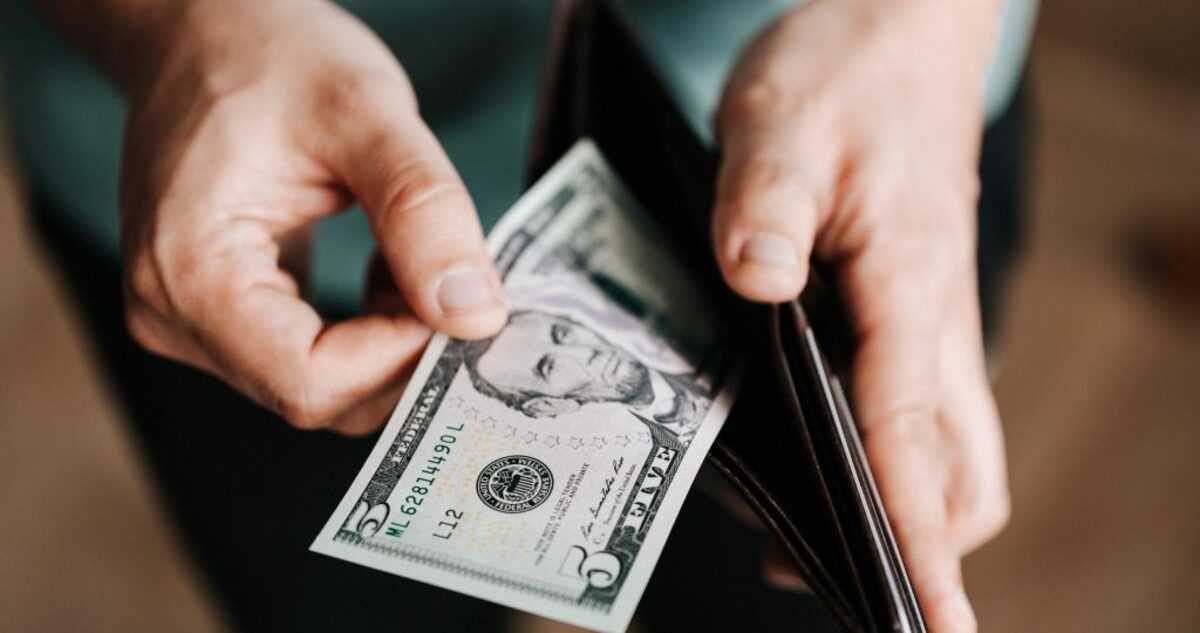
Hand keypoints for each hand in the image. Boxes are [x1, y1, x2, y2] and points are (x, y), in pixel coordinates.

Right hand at [118, 0, 506, 433]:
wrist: (205, 31)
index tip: (456, 299)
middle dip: (403, 351)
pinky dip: (368, 332)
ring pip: (320, 386)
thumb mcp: (366, 113)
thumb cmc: (270, 55)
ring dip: (390, 341)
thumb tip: (474, 315)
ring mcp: (189, 322)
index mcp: (188, 269)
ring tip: (411, 258)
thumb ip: (423, 213)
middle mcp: (171, 314)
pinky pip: (309, 362)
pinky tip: (385, 271)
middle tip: (453, 279)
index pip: (309, 380)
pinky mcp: (218, 317)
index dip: (399, 356)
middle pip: (316, 394)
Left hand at [714, 1, 1008, 629]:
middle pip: (959, 466)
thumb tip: (755, 284)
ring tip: (816, 550)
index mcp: (908, 281)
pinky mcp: (908, 306)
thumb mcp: (782, 120)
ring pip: (948, 443)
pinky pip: (916, 404)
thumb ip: (763, 204)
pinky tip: (817, 460)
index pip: (913, 432)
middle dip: (923, 542)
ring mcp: (927, 316)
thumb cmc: (844, 71)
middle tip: (860, 597)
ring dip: (907, 506)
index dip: (915, 534)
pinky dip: (890, 454)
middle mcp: (933, 316)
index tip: (926, 620)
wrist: (895, 29)